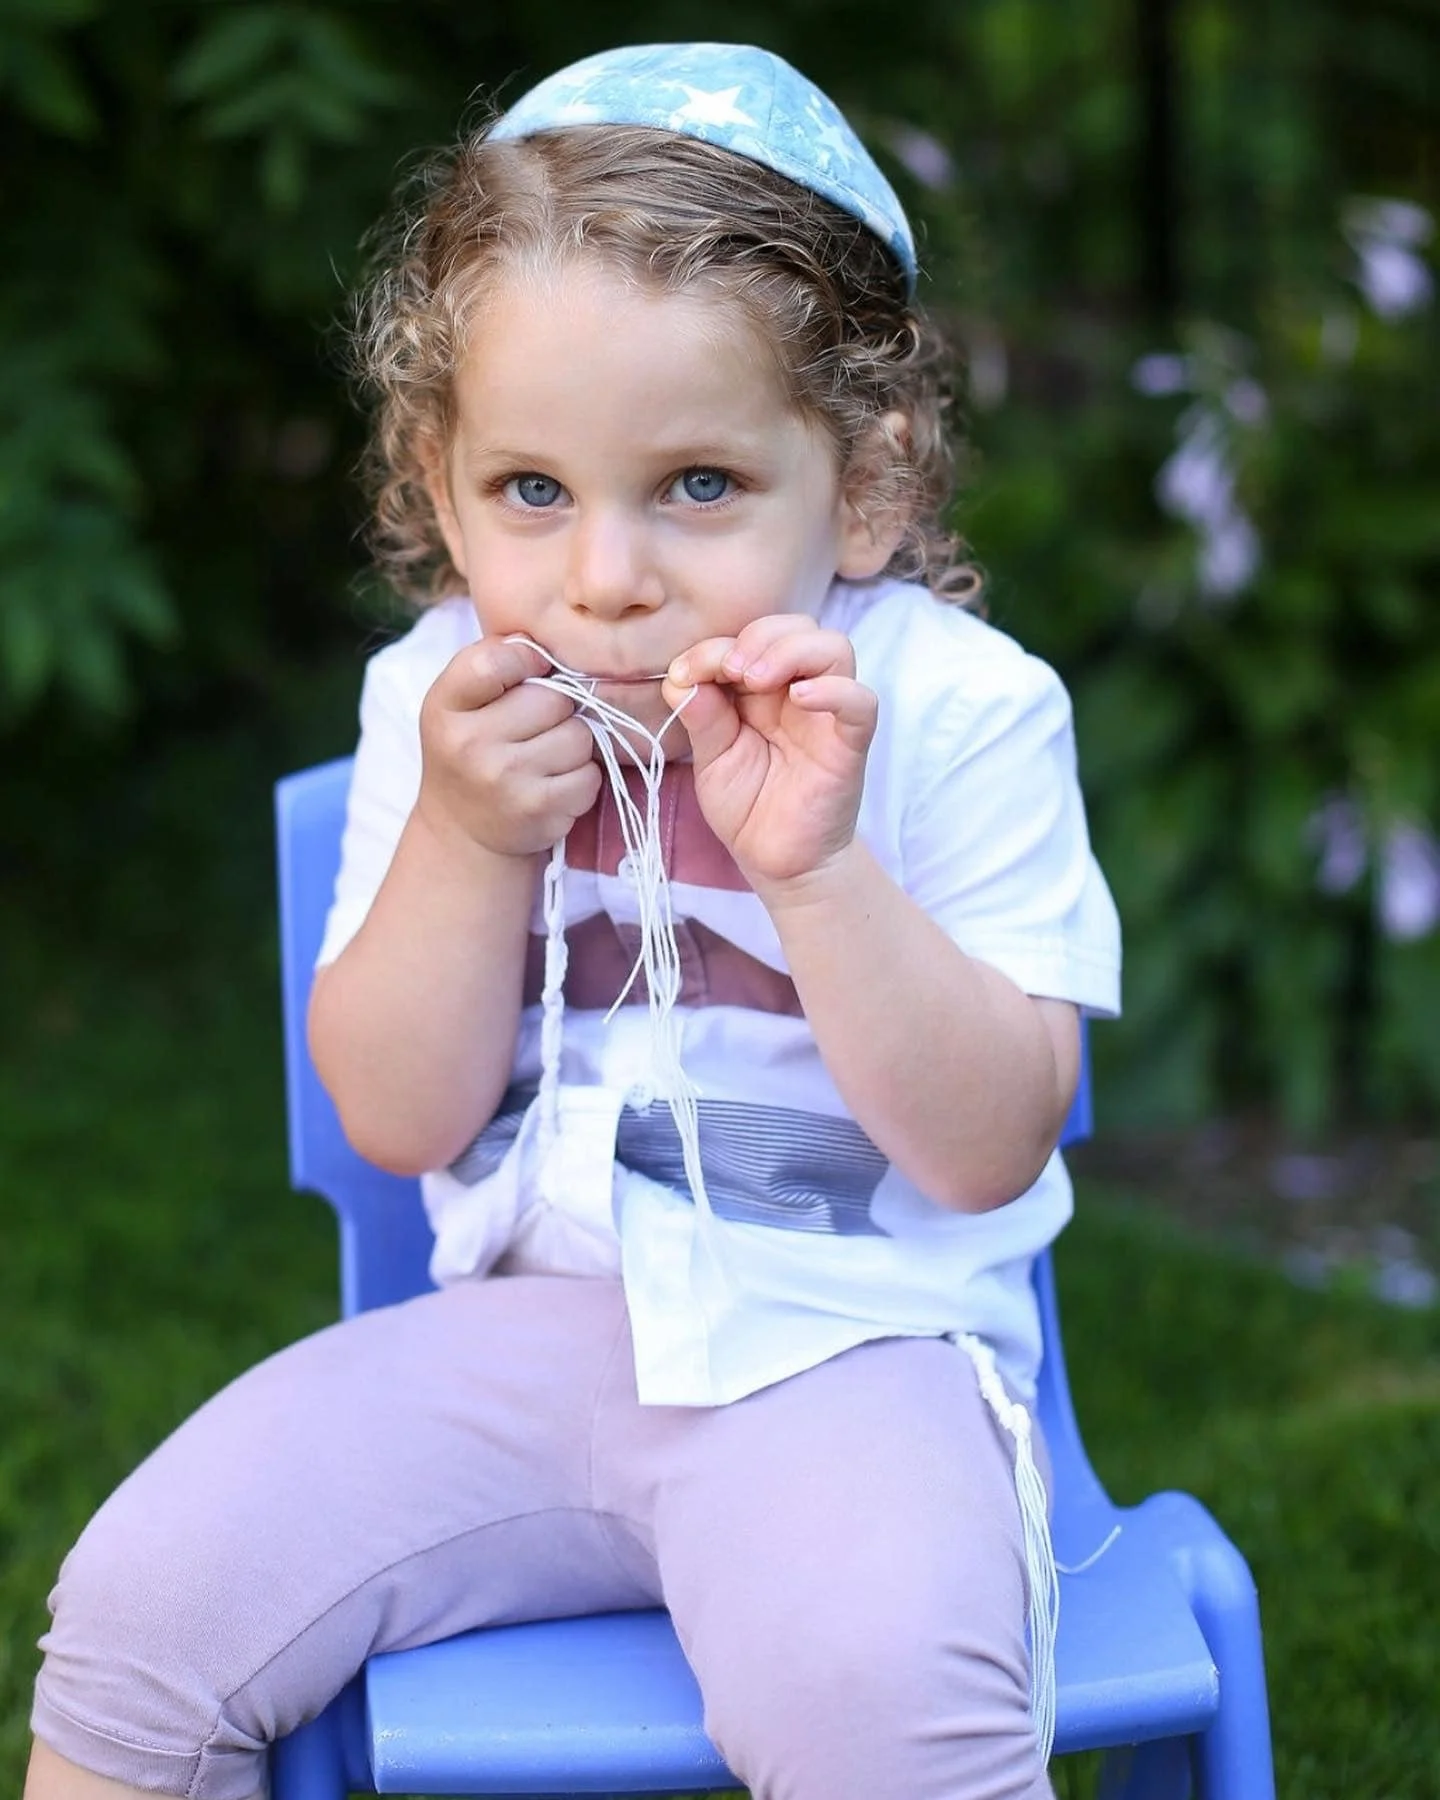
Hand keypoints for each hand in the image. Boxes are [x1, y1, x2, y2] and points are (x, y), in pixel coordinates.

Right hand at [416, 638, 602, 856]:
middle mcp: (470, 743)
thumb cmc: (470, 751)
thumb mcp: (459, 704)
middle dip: (557, 709)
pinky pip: (590, 775)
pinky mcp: (539, 810)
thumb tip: (549, 640)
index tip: (532, 670)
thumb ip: (495, 664)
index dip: (526, 658)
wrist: (462, 832)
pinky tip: (555, 784)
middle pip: (554, 699)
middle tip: (538, 726)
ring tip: (547, 757)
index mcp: (445, 706)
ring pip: (579, 736)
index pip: (494, 660)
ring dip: (574, 745)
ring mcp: (505, 780)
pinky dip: (582, 778)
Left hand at [663, 614, 876, 888]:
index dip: (715, 646)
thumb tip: (680, 676)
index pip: (751, 640)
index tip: (684, 674)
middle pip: (799, 627)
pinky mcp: (849, 744)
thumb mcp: (711, 758)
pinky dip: (834, 690)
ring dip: (790, 650)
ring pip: (834, 648)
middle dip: (757, 637)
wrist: (777, 862)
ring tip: (755, 679)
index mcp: (762, 691)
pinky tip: (801, 698)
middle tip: (729, 671)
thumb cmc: (748, 807)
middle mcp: (798, 693)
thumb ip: (701, 715)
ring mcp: (827, 715)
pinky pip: (860, 702)